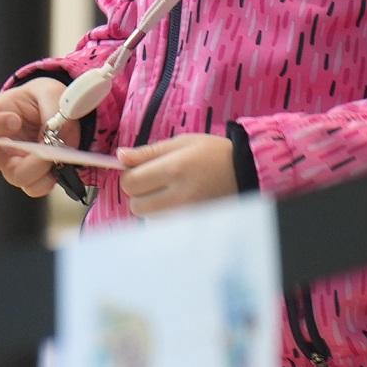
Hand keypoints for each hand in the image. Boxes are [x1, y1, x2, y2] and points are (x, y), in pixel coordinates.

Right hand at [0, 78, 66, 198]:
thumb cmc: (42, 100)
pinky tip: (59, 162)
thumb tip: (59, 132)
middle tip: (19, 147)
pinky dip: (50, 177)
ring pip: (15, 177)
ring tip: (53, 151)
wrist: (58, 116)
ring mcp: (11, 166)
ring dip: (37, 165)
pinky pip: (35, 188)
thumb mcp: (48, 90)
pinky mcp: (31, 179)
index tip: (15, 120)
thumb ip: (52, 104)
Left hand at [118, 133, 243, 218]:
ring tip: (170, 192)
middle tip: (157, 182)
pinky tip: (178, 203)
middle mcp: (177, 195)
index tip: (142, 170)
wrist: (246, 171)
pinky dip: (163, 216)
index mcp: (173, 169)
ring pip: (147, 217)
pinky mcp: (191, 224)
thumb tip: (120, 157)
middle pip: (135, 204)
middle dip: (140, 193)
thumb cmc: (213, 153)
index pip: (130, 183)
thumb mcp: (181, 142)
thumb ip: (148, 152)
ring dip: (151, 206)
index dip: (131, 176)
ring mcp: (185, 214)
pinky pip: (162, 224)